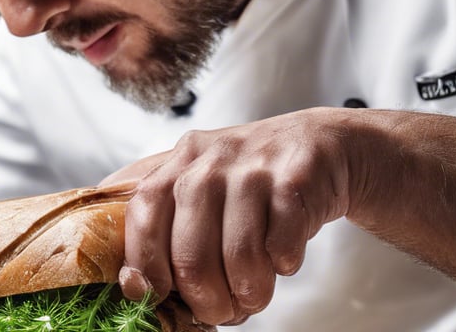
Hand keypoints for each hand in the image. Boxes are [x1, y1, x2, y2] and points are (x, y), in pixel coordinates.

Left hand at [109, 108, 356, 325]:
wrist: (324, 144)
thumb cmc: (253, 178)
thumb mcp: (202, 182)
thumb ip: (162, 220)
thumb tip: (130, 281)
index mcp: (179, 162)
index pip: (143, 214)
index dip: (145, 262)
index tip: (155, 295)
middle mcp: (211, 160)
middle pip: (191, 253)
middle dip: (206, 300)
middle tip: (219, 312)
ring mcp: (254, 167)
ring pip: (240, 257)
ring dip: (249, 292)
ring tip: (254, 294)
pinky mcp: (296, 179)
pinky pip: (281, 246)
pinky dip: (283, 265)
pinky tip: (283, 258)